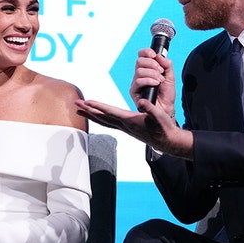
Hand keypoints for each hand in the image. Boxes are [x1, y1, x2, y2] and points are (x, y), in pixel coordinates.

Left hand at [74, 98, 193, 159]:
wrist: (168, 141)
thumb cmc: (164, 128)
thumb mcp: (159, 116)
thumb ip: (150, 109)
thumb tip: (142, 102)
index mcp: (130, 120)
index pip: (110, 112)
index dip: (98, 106)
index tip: (87, 102)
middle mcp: (124, 125)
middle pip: (102, 117)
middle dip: (88, 110)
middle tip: (76, 104)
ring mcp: (125, 128)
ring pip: (104, 121)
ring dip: (91, 115)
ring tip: (80, 110)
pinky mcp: (127, 129)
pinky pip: (109, 123)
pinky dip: (101, 119)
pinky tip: (97, 116)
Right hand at [129, 48, 176, 114]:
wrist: (166, 108)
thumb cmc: (167, 95)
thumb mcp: (171, 77)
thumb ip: (167, 65)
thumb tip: (159, 55)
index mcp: (147, 69)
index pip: (142, 55)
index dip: (147, 52)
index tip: (154, 55)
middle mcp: (140, 74)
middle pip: (139, 61)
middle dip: (152, 64)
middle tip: (161, 71)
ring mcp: (136, 83)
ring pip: (139, 71)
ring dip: (152, 74)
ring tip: (160, 81)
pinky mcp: (134, 91)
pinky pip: (138, 81)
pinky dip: (149, 81)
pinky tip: (156, 84)